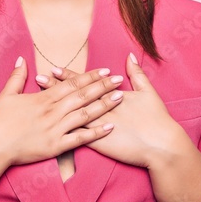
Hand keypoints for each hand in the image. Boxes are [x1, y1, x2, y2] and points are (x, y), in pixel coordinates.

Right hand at [0, 56, 123, 166]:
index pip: (72, 84)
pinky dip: (96, 133)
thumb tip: (22, 59)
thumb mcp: (7, 94)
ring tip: (119, 98)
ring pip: (85, 114)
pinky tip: (110, 127)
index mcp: (43, 98)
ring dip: (104, 105)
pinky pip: (80, 138)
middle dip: (102, 87)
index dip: (90, 77)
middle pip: (82, 96)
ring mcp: (56, 129)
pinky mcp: (56, 146)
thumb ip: (17, 77)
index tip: (105, 71)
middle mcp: (53, 111)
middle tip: (119, 80)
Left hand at [35, 53, 186, 168]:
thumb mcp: (148, 92)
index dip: (69, 77)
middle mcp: (101, 109)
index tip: (54, 69)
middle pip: (73, 96)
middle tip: (38, 78)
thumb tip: (129, 56)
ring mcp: (98, 126)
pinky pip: (76, 137)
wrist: (162, 145)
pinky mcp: (98, 143)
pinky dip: (61, 133)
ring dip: (54, 109)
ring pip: (70, 115)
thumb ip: (137, 74)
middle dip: (55, 88)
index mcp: (111, 96)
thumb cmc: (157, 119)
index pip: (85, 84)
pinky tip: (48, 130)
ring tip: (38, 102)